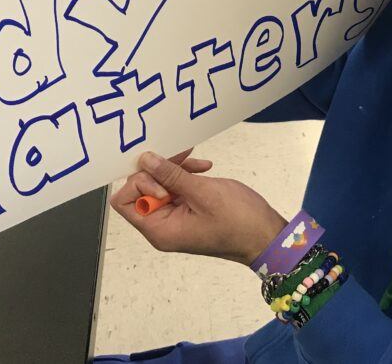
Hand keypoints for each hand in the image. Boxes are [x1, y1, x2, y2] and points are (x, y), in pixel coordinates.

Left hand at [111, 150, 287, 265]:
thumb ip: (171, 175)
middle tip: (181, 156)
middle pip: (142, 190)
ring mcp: (176, 218)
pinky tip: (204, 168)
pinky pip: (177, 188)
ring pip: (161, 184)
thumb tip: (146, 160)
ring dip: (176, 169)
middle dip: (160, 170)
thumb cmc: (239, 222)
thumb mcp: (203, 193)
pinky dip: (186, 175)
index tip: (159, 170)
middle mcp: (162, 226)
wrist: (266, 235)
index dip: (137, 182)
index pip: (124, 203)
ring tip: (199, 164)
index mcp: (160, 230)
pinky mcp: (188, 209)